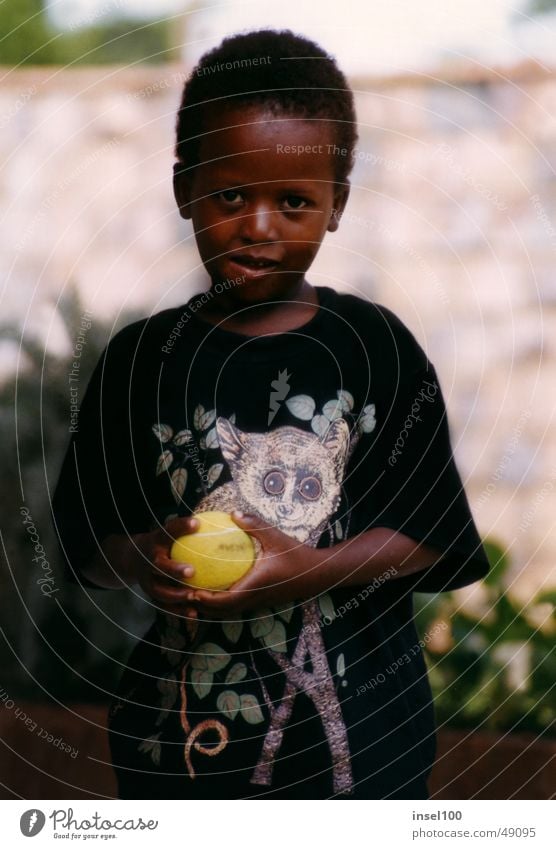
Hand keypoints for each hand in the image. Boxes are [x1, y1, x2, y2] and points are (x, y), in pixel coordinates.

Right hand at [132, 516, 200, 618]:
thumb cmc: (163, 543)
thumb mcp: (169, 532)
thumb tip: (226, 517)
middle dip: (173, 569)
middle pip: (158, 565)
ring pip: (159, 590)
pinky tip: (194, 614)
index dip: (181, 527)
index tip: (197, 523)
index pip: (168, 530)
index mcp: (156, 540)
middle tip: (191, 571)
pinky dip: (178, 610)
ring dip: (175, 595)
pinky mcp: (149, 594)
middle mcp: (149, 559)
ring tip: (193, 596)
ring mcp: (147, 578)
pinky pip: (163, 605)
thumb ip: (188, 529)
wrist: (132, 558)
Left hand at [184, 511, 320, 617]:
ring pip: (229, 611)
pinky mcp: (261, 601)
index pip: (225, 600)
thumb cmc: (296, 555)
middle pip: (222, 611)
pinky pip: (237, 605)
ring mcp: (257, 602)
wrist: (316, 574)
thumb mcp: (276, 537)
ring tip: (194, 593)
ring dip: (211, 606)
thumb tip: (233, 513)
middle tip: (184, 593)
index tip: (190, 590)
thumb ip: (254, 525)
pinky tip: (215, 587)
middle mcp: (254, 598)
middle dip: (202, 606)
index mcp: (255, 585)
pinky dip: (222, 602)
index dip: (206, 599)